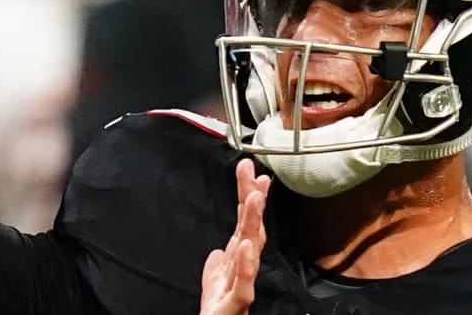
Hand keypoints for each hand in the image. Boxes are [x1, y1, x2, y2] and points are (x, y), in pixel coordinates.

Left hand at [200, 159, 270, 314]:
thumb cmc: (220, 306)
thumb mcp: (215, 277)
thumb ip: (219, 261)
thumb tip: (220, 249)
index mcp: (237, 256)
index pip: (244, 221)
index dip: (248, 196)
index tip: (249, 170)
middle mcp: (244, 265)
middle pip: (250, 228)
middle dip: (254, 201)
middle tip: (256, 176)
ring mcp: (242, 282)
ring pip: (252, 249)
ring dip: (253, 223)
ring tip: (254, 198)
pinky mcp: (236, 301)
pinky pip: (244, 283)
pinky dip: (246, 264)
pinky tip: (246, 245)